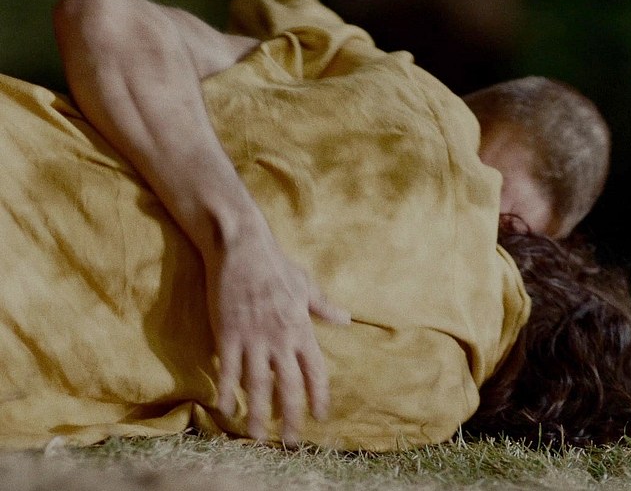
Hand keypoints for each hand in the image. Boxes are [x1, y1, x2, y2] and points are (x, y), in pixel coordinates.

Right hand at [203, 221, 349, 441]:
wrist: (242, 246)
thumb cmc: (275, 264)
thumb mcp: (305, 285)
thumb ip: (324, 307)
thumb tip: (346, 320)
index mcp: (301, 328)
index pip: (315, 371)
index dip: (318, 396)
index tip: (320, 417)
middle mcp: (280, 338)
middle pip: (288, 386)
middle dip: (290, 417)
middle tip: (291, 442)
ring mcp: (253, 337)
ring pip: (257, 384)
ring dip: (257, 414)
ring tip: (257, 437)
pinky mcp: (228, 333)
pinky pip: (228, 370)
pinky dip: (227, 391)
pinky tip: (226, 409)